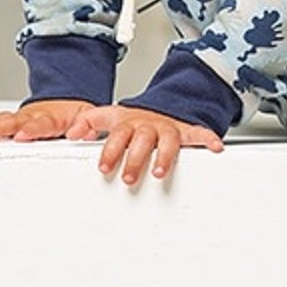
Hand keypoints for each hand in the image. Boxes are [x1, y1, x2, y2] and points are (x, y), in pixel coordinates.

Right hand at [0, 99, 94, 140]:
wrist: (68, 100)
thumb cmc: (75, 115)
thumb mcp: (88, 118)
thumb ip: (88, 128)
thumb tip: (85, 134)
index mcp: (51, 118)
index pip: (40, 125)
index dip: (30, 130)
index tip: (22, 135)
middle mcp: (31, 116)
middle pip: (12, 123)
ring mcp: (18, 118)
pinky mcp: (9, 120)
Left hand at [65, 104, 224, 186]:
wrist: (155, 109)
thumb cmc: (130, 121)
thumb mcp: (107, 118)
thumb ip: (88, 123)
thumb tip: (71, 133)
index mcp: (129, 123)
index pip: (118, 134)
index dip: (111, 151)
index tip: (103, 168)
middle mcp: (148, 125)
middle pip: (142, 139)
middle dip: (135, 158)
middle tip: (127, 177)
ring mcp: (167, 129)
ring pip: (167, 140)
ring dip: (164, 156)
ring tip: (159, 172)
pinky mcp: (184, 132)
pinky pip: (199, 133)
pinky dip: (208, 139)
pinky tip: (215, 147)